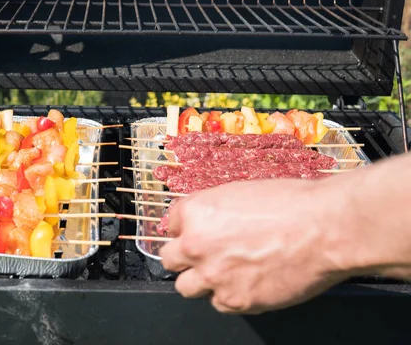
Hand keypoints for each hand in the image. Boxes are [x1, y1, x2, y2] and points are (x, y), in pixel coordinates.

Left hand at [159, 178, 353, 313]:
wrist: (325, 229)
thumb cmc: (292, 204)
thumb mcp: (242, 192)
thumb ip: (215, 212)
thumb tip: (208, 222)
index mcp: (196, 212)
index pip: (170, 224)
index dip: (185, 229)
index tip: (194, 233)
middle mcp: (196, 244)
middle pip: (169, 259)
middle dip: (184, 257)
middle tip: (204, 255)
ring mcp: (213, 276)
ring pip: (186, 287)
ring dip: (200, 280)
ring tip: (223, 273)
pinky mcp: (234, 301)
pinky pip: (218, 303)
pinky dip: (229, 296)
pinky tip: (247, 283)